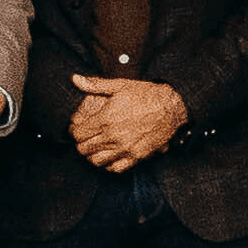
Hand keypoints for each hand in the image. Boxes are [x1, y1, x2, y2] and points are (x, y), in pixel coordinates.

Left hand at [65, 72, 187, 173]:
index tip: (79, 129)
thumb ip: (95, 85)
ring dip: (93, 155)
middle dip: (82, 144)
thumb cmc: (147, 95)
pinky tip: (111, 156)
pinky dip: (109, 165)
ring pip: (96, 161)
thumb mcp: (120, 86)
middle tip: (87, 139)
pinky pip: (115, 168)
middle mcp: (113, 136)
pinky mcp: (137, 156)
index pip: (78, 134)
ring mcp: (125, 148)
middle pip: (83, 149)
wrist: (172, 107)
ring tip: (96, 148)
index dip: (75, 131)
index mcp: (105, 118)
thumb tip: (76, 79)